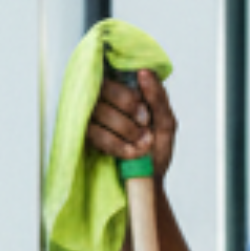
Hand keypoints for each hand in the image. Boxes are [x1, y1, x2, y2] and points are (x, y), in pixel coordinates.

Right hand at [85, 67, 175, 191]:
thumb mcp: (166, 122)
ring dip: (126, 129)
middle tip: (144, 126)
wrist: (148, 179)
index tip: (146, 112)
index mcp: (122, 92)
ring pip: (98, 110)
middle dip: (129, 109)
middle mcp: (102, 100)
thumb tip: (144, 72)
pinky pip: (94, 133)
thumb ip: (158, 97)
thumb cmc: (156, 148)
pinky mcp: (83, 136)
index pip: (114, 74)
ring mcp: (90, 117)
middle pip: (104, 88)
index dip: (130, 95)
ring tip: (143, 143)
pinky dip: (117, 144)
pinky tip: (132, 153)